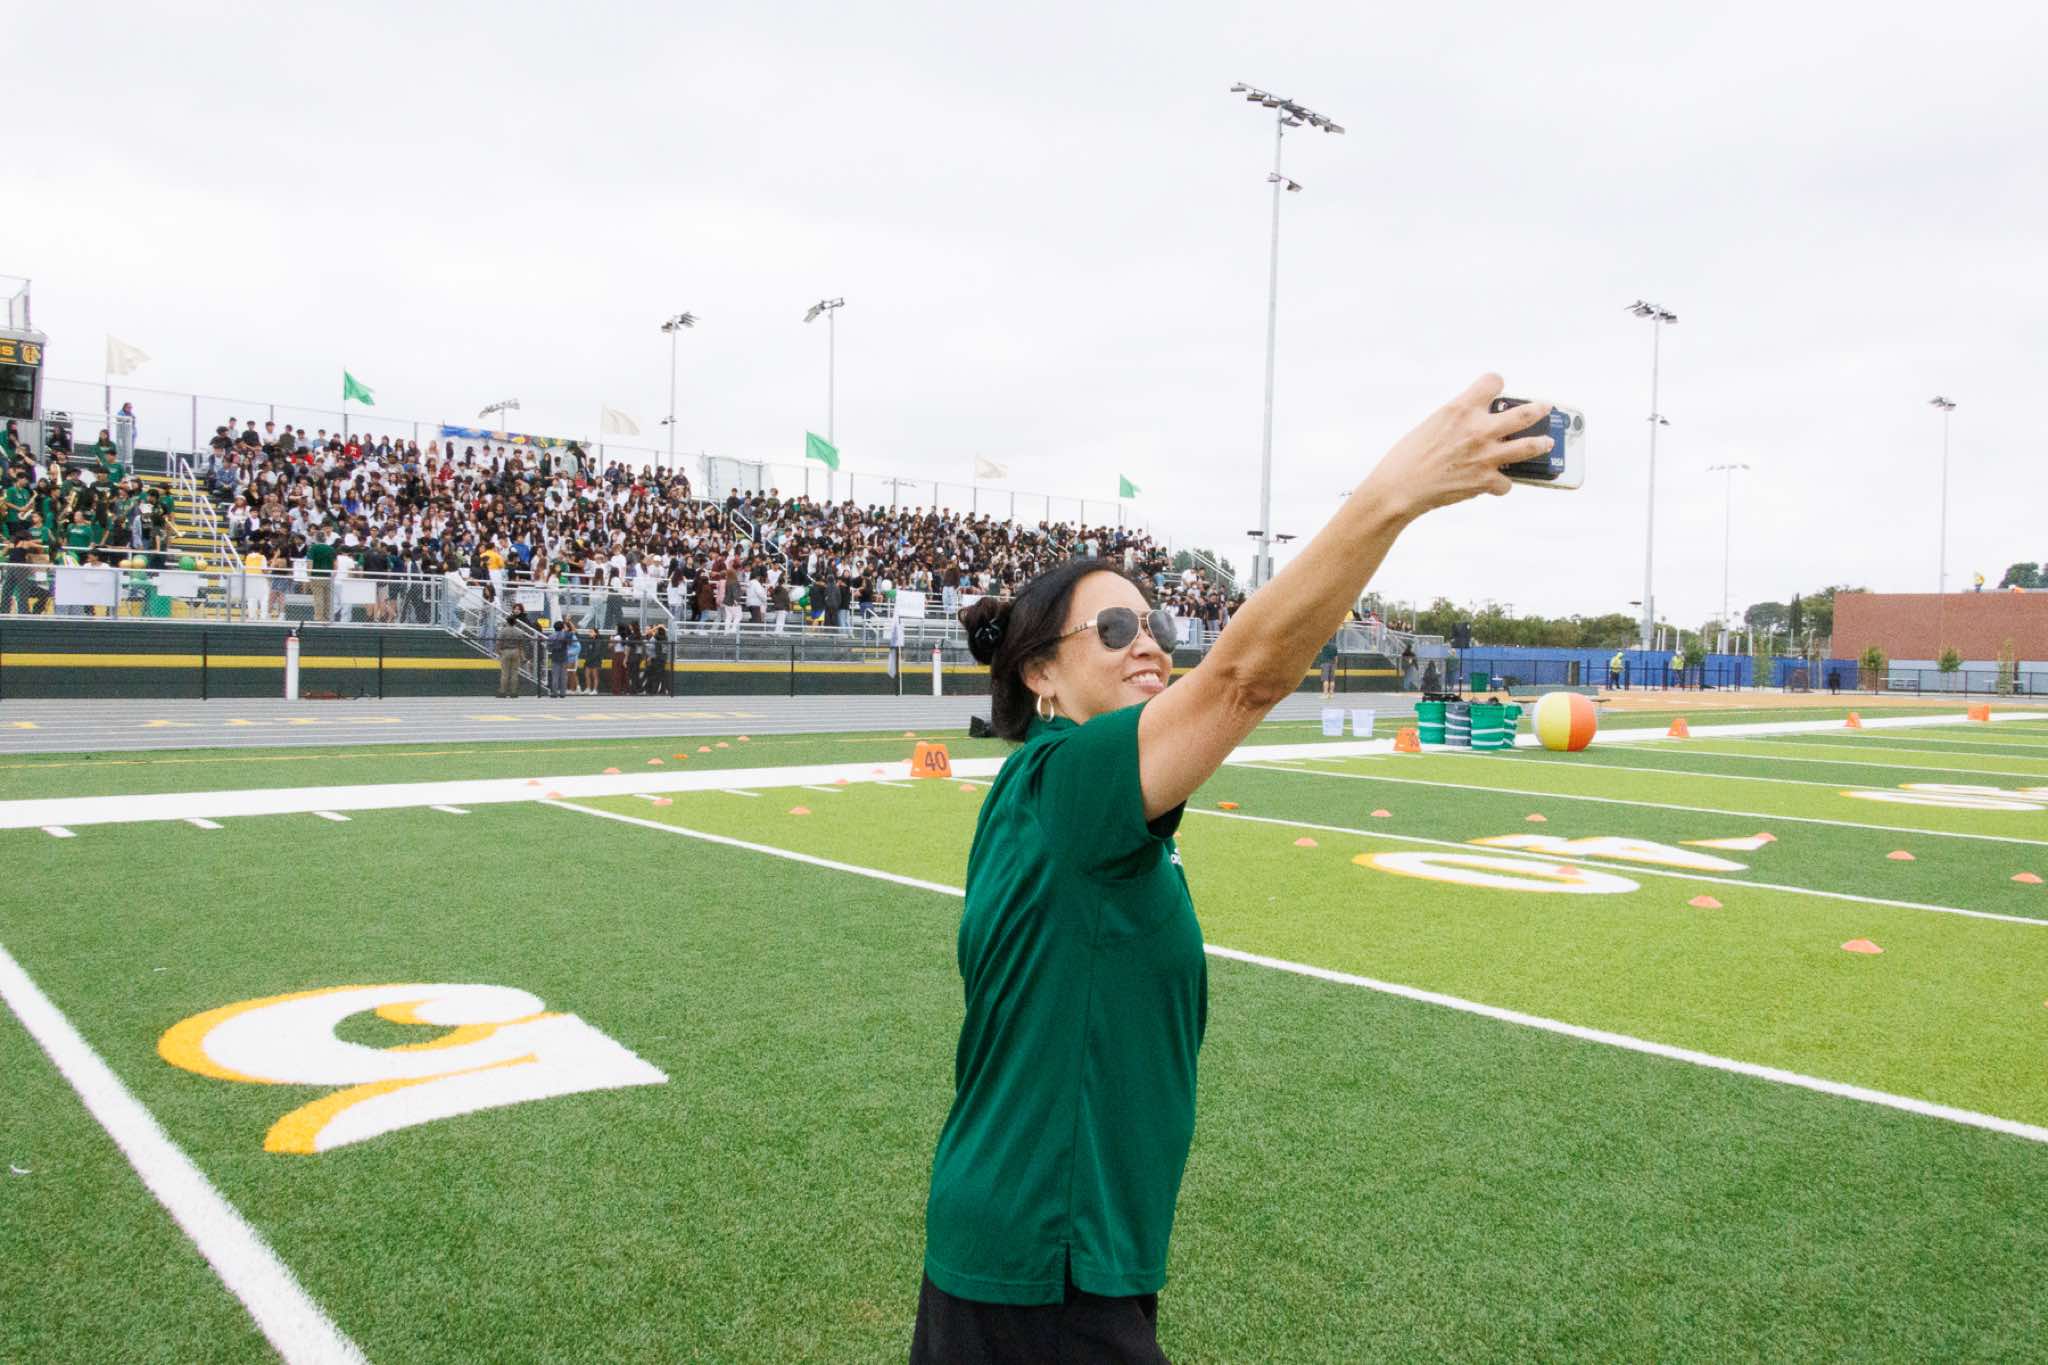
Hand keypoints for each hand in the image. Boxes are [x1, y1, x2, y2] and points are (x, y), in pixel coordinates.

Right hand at [1357, 374, 1552, 523]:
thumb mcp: (1432, 424)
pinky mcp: (1485, 480)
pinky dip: (1502, 484)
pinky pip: (1507, 482)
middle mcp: (1478, 428)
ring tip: (1546, 443)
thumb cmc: (1407, 457)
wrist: (1399, 488)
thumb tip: (1474, 423)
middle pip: (1524, 413)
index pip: (1492, 382)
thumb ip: (1457, 420)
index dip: (1496, 384)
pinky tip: (1496, 483)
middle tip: (1545, 408)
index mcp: (1461, 408)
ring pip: (1530, 446)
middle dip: (1538, 410)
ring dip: (1541, 444)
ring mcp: (1486, 455)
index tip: (1497, 388)